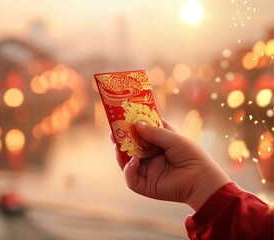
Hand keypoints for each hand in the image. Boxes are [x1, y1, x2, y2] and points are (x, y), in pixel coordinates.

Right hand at [112, 120, 230, 210]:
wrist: (202, 180)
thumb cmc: (193, 157)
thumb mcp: (174, 139)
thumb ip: (155, 132)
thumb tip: (136, 124)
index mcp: (159, 145)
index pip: (142, 133)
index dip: (132, 126)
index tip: (123, 117)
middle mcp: (151, 157)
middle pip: (130, 147)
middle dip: (121, 139)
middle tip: (113, 131)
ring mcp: (147, 171)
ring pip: (126, 162)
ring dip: (120, 153)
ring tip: (117, 143)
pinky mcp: (146, 185)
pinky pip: (131, 179)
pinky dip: (129, 170)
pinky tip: (134, 161)